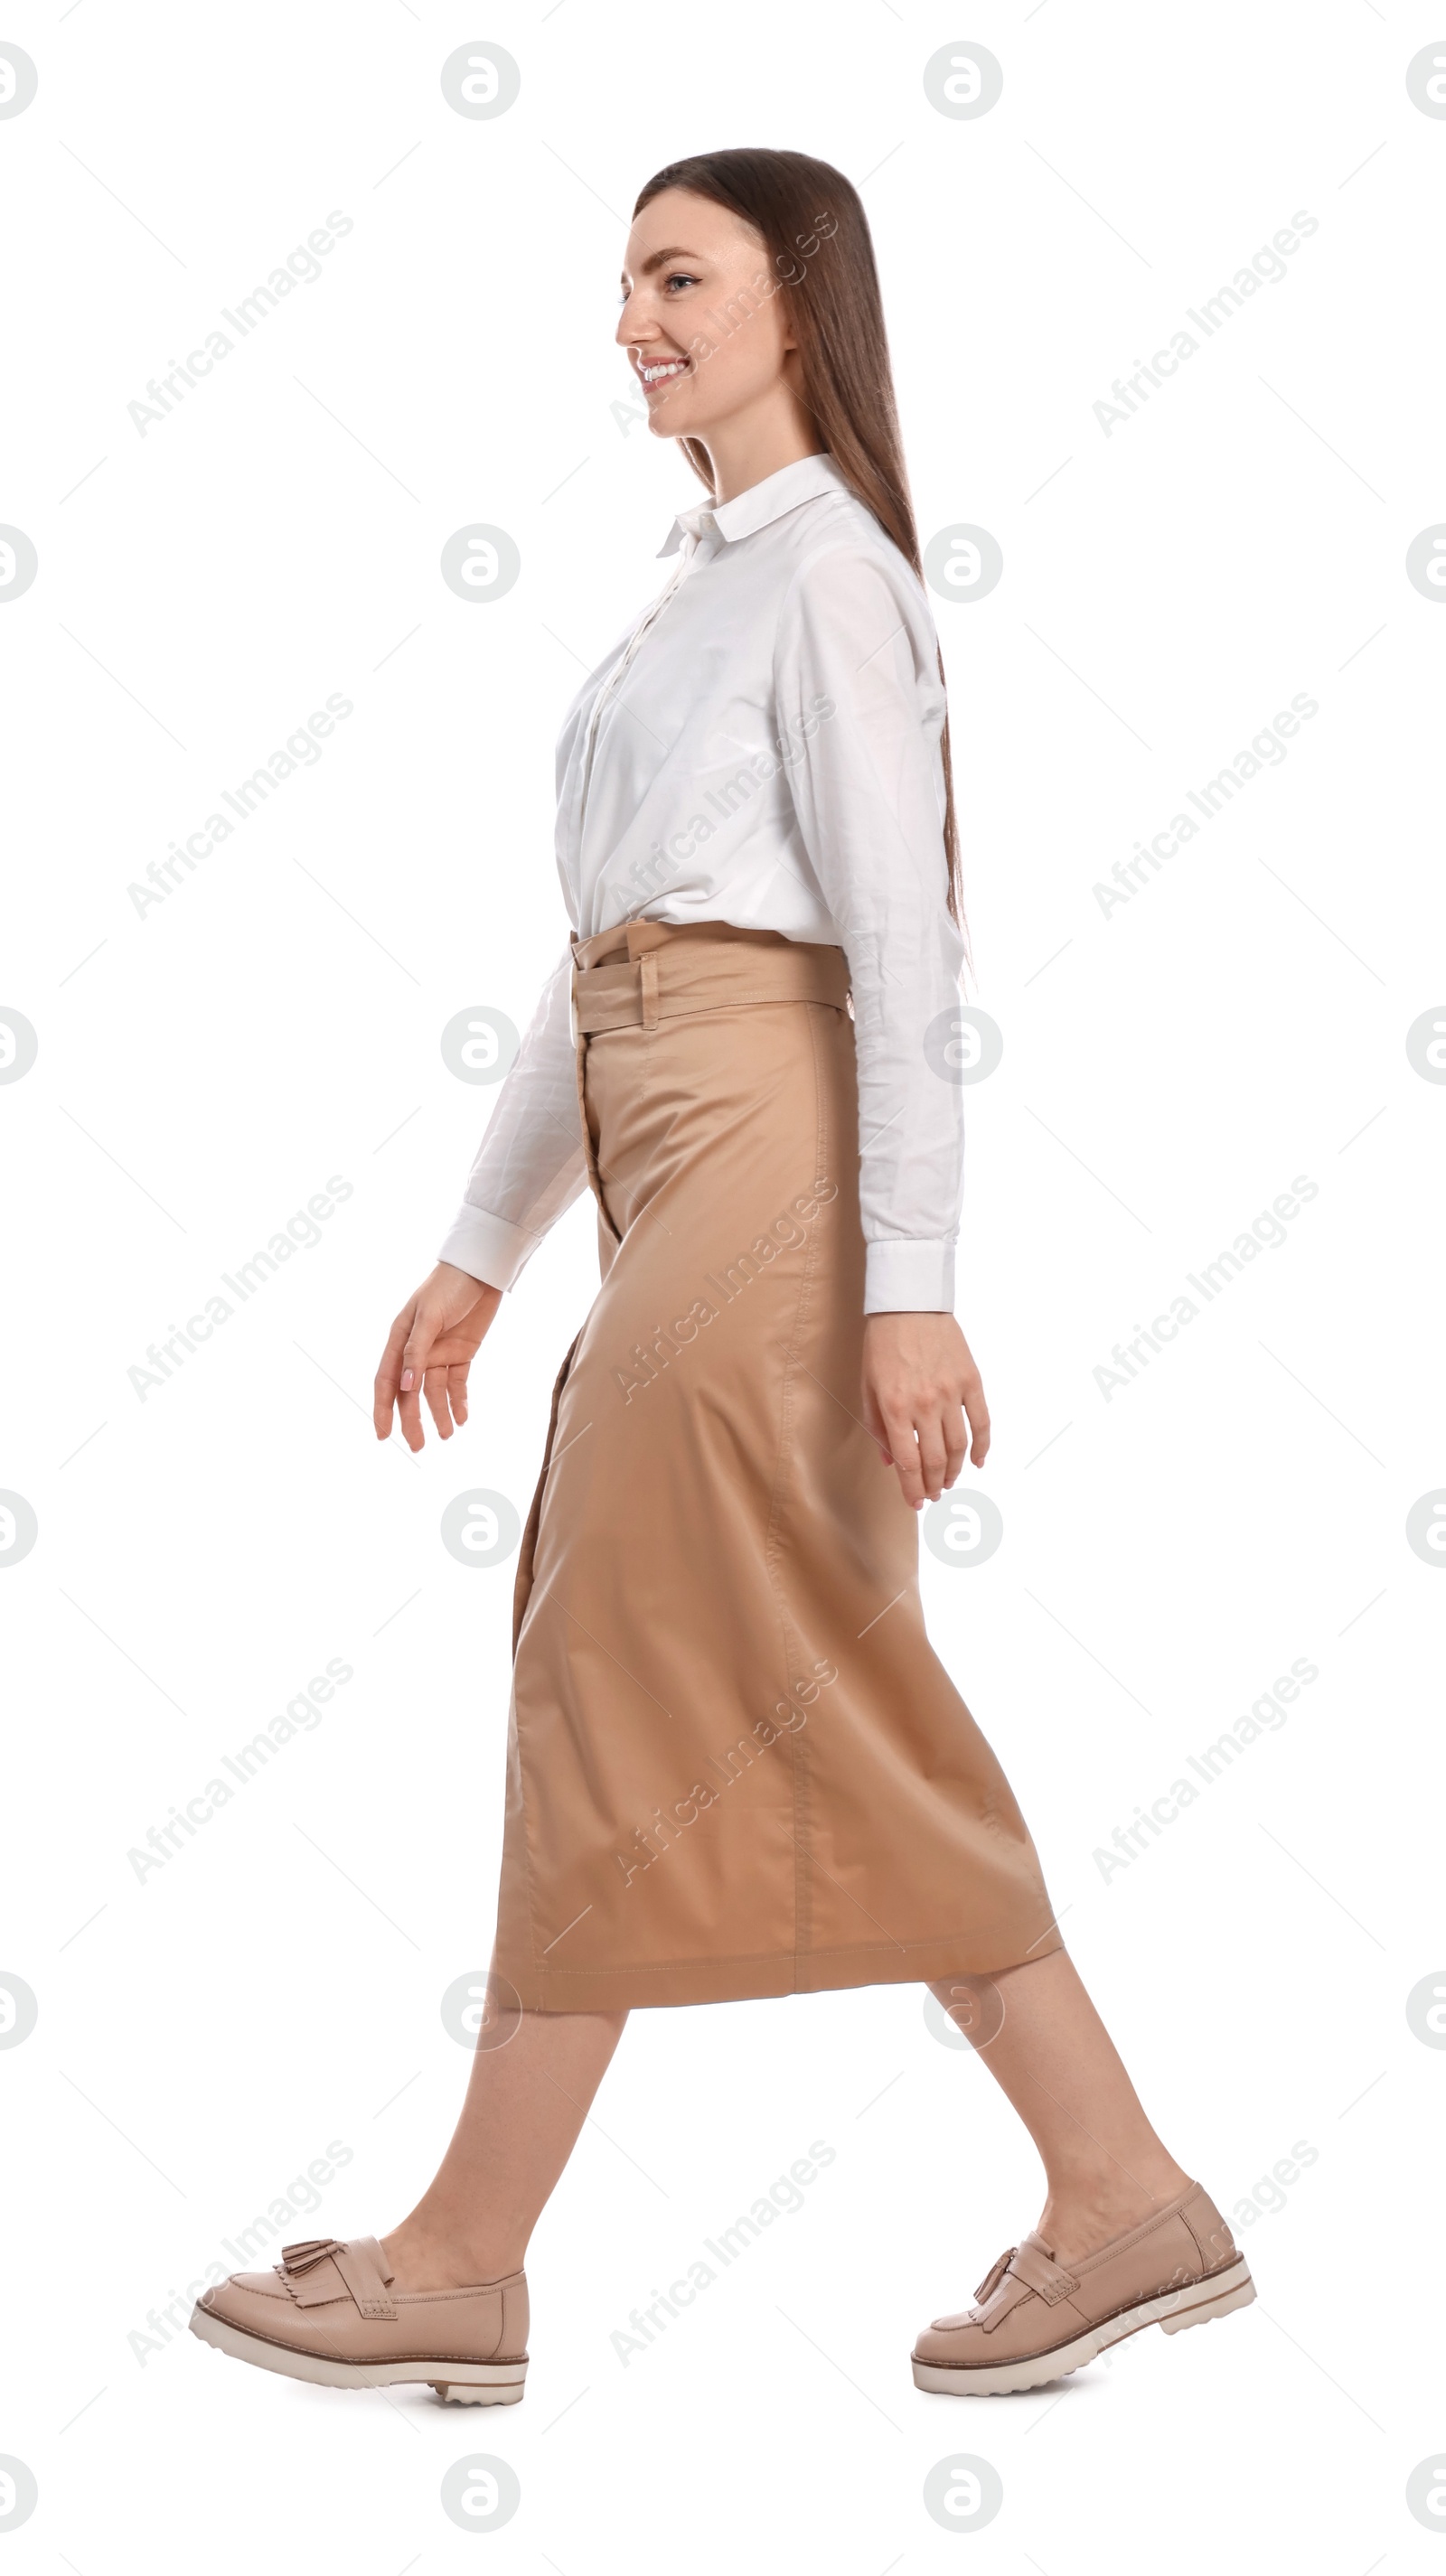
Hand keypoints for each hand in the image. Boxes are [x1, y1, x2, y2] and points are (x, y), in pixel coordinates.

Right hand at [373, 1262, 502, 1451]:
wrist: (481, 1271)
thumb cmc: (448, 1287)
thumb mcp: (429, 1317)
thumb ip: (416, 1351)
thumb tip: (404, 1386)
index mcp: (399, 1340)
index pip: (387, 1381)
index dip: (383, 1409)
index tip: (383, 1435)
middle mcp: (416, 1351)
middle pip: (410, 1393)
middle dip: (413, 1420)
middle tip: (418, 1447)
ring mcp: (439, 1354)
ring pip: (435, 1392)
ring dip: (439, 1413)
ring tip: (448, 1435)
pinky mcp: (462, 1354)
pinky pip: (457, 1384)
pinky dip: (459, 1401)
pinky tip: (463, 1418)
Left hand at [861, 1311, 989, 1510]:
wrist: (910, 1305)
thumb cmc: (882, 1345)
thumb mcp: (867, 1386)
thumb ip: (877, 1427)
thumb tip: (889, 1462)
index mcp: (895, 1407)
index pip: (908, 1462)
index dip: (912, 1488)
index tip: (915, 1502)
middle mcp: (925, 1404)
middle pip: (936, 1460)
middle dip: (934, 1484)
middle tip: (932, 1495)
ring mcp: (952, 1392)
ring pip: (960, 1446)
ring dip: (955, 1471)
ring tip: (949, 1482)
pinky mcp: (971, 1381)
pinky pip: (982, 1421)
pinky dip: (982, 1446)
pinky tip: (977, 1461)